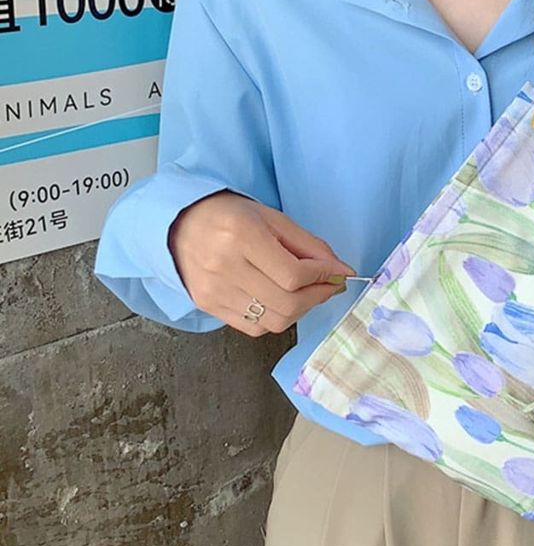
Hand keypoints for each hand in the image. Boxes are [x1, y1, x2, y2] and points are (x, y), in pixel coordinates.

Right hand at [168, 190, 356, 336]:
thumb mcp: (272, 218)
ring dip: (300, 310)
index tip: (337, 272)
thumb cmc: (230, 216)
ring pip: (274, 321)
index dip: (324, 277)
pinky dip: (276, 318)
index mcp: (241, 235)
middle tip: (329, 285)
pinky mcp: (209, 307)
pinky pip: (255, 328)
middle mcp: (225, 267)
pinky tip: (279, 300)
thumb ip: (309, 245)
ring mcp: (215, 291)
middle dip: (318, 296)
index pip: (294, 275)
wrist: (179, 224)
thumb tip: (342, 270)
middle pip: (287, 303)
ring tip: (305, 293)